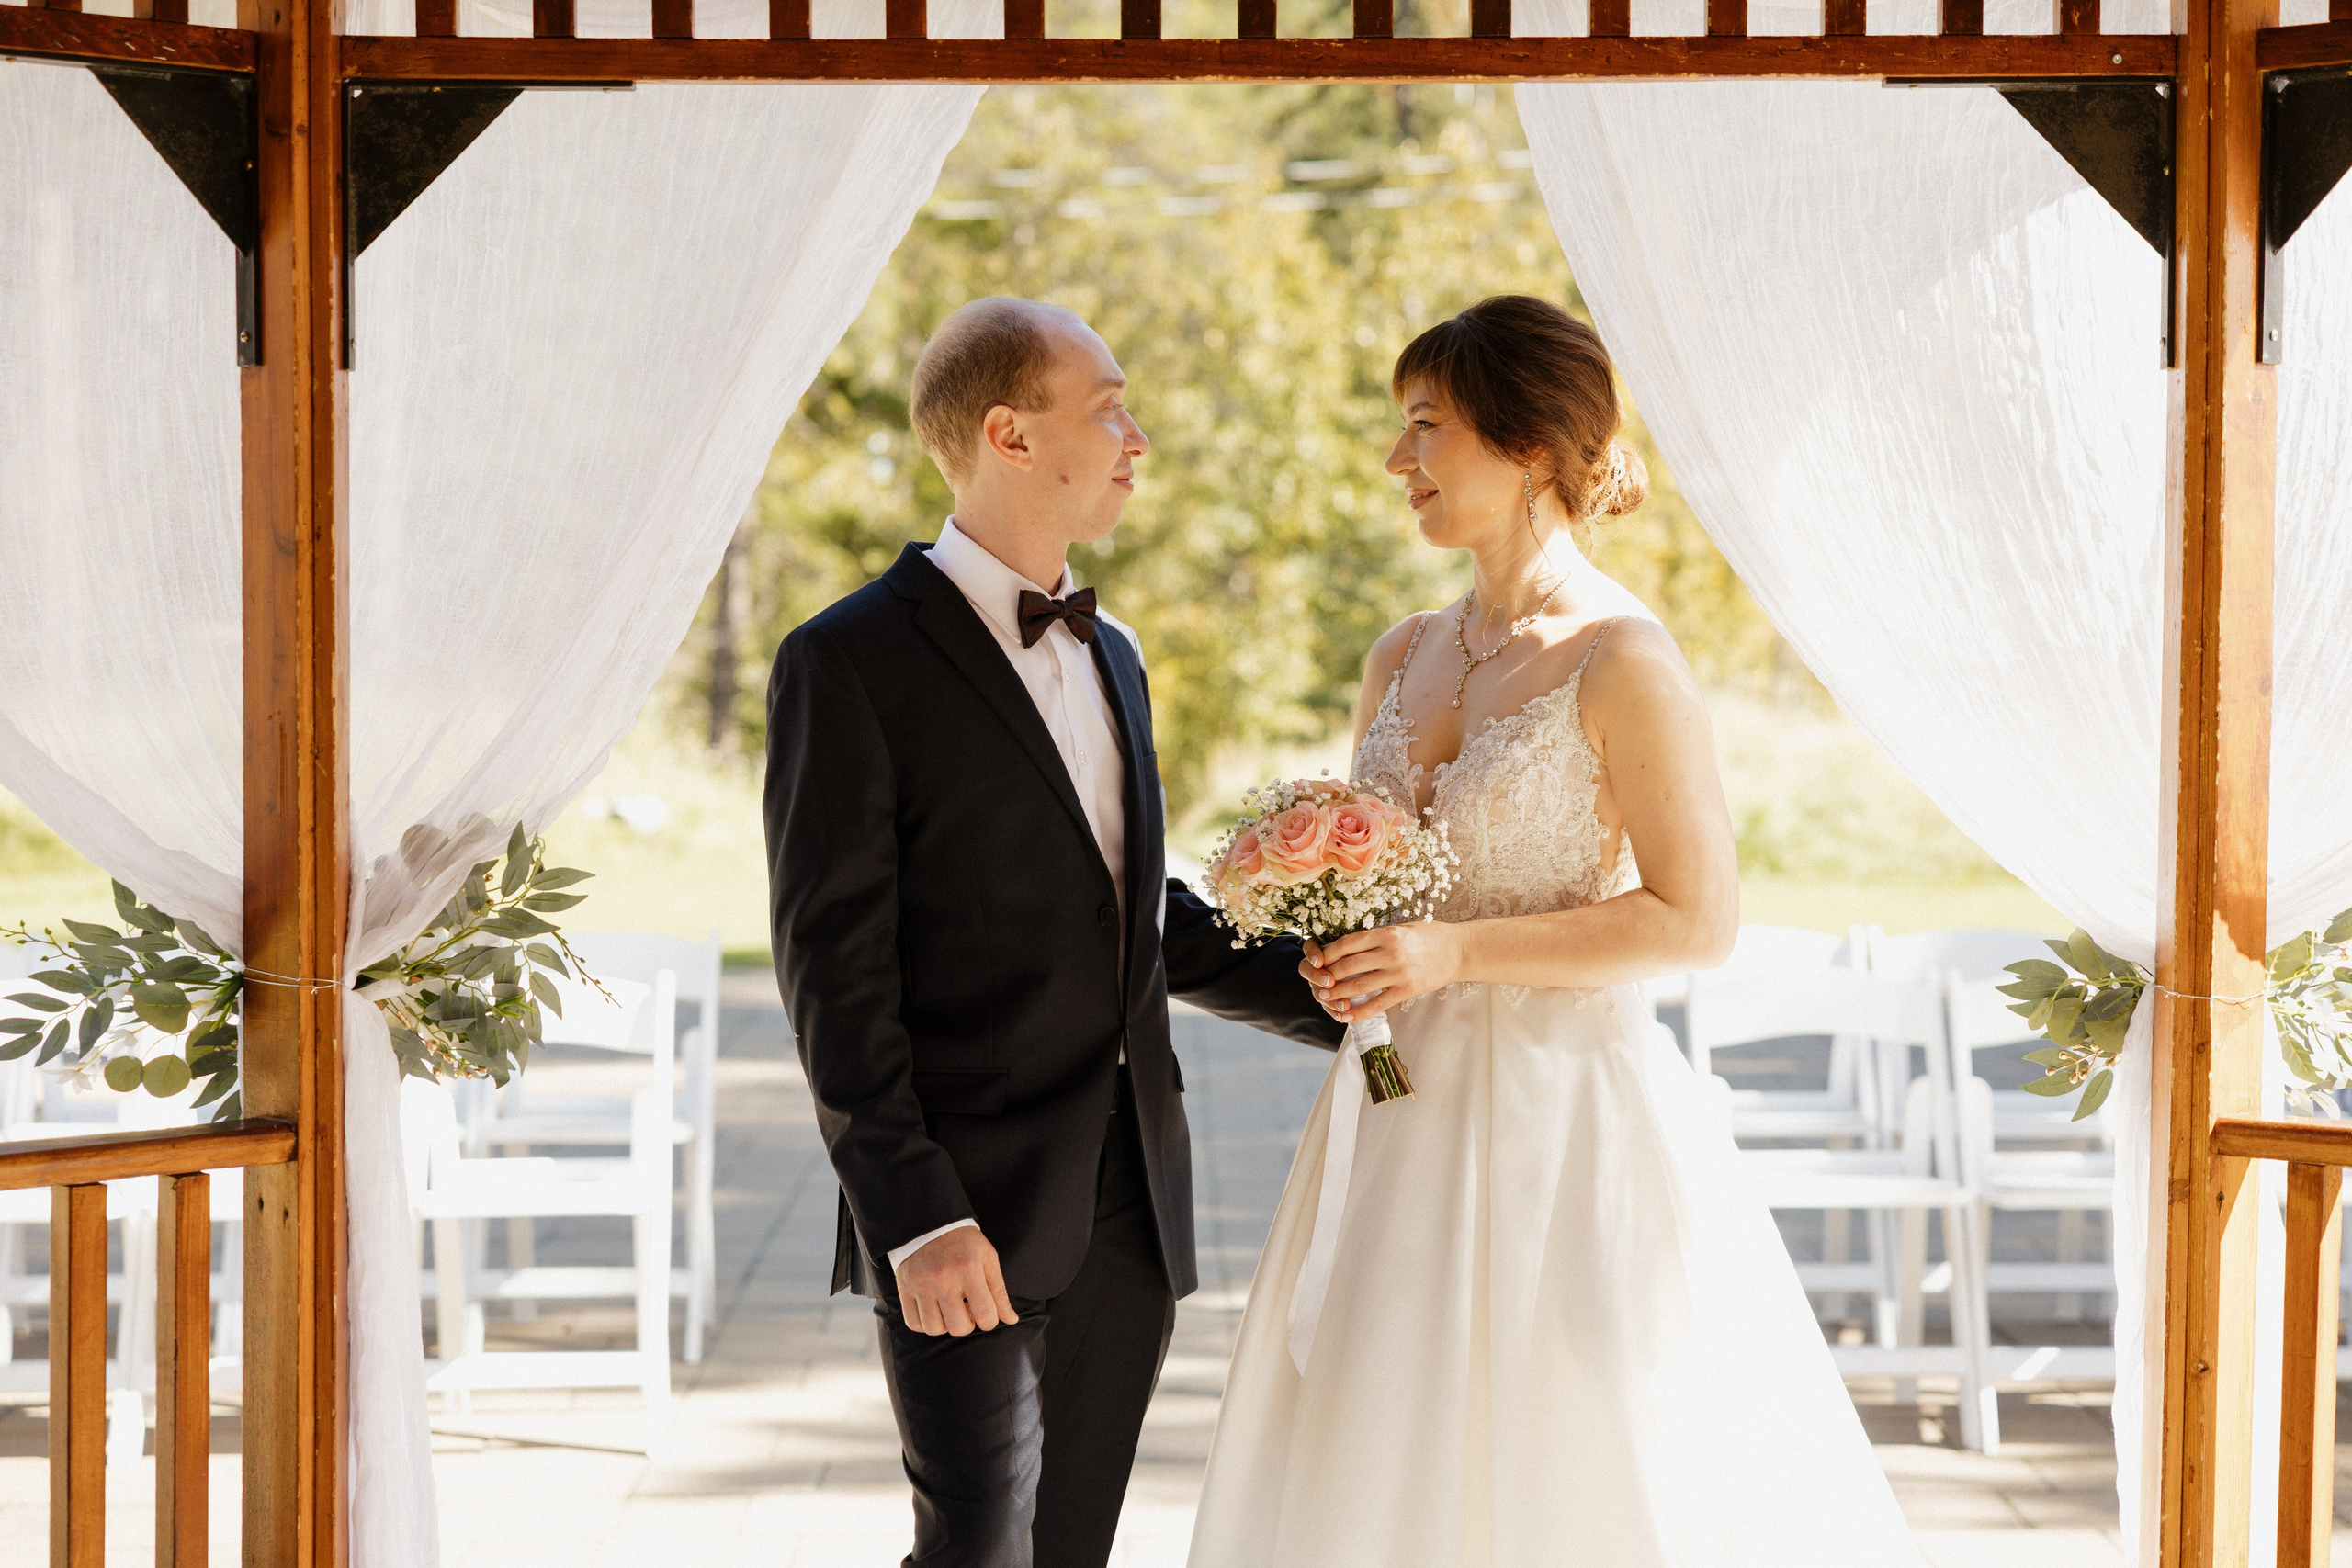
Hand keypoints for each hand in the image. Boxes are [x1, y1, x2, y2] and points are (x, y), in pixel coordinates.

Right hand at [894, 1226, 1018, 1336]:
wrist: (930, 1223)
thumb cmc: (963, 1242)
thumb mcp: (988, 1258)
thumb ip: (999, 1291)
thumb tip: (1011, 1319)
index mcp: (968, 1270)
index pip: (985, 1314)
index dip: (990, 1321)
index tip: (987, 1313)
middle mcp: (943, 1279)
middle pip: (958, 1327)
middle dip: (968, 1324)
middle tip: (967, 1309)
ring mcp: (921, 1285)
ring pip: (934, 1329)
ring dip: (945, 1325)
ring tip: (949, 1309)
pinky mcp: (905, 1288)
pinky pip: (914, 1323)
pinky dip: (925, 1323)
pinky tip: (933, 1310)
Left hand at [1300, 923, 1462, 1021]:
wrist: (1459, 950)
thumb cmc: (1429, 936)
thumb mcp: (1402, 928)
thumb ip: (1377, 937)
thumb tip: (1348, 947)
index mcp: (1387, 933)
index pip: (1347, 943)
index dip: (1328, 953)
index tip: (1317, 959)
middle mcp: (1391, 952)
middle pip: (1349, 966)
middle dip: (1328, 975)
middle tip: (1316, 982)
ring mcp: (1399, 973)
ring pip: (1359, 986)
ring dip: (1338, 994)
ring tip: (1325, 998)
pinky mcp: (1407, 990)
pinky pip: (1378, 1003)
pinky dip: (1360, 1012)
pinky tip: (1347, 1016)